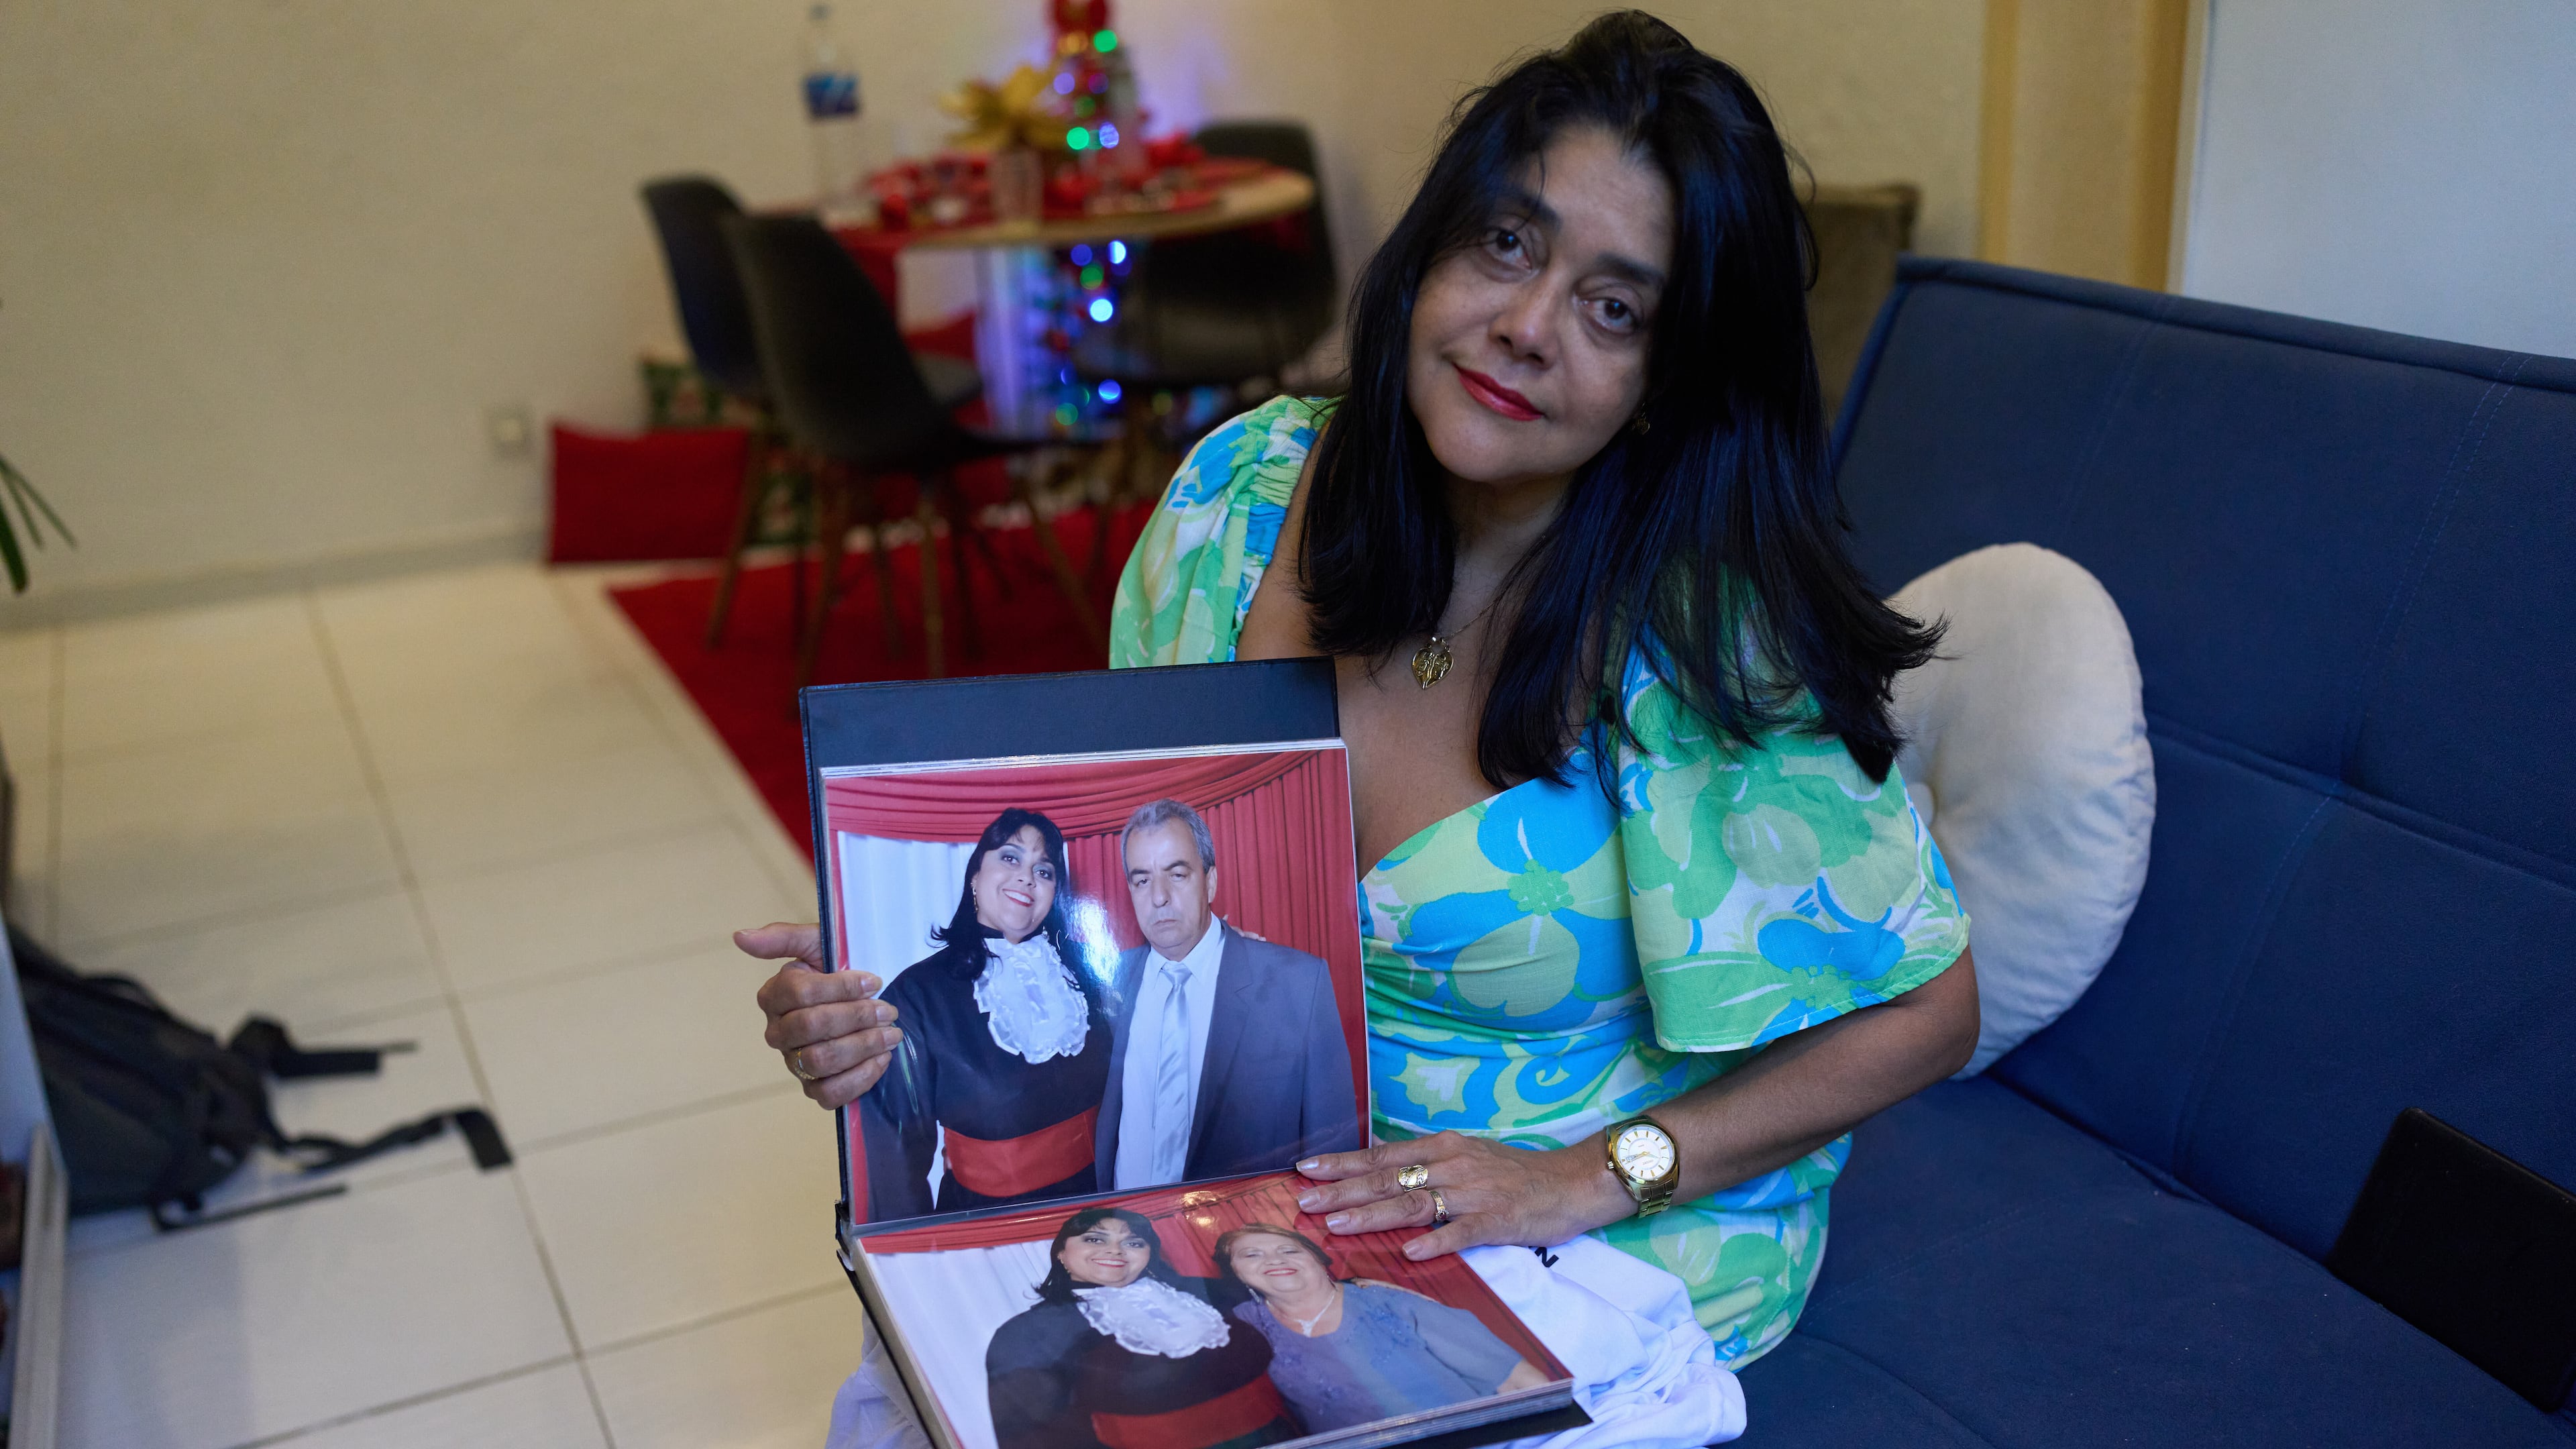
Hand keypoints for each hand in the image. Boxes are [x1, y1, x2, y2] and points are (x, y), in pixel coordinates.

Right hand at [741, 922, 901, 1108]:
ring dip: (862, 1047)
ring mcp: (794, 1064)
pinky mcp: (814, 1089)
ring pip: (821, 1060)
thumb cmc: (841, 969)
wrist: (871, 1000)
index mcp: (775, 996)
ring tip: (892, 1034)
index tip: (874, 981)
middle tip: (888, 1010)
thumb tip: (740, 936)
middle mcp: (778, 1033)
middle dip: (856, 1018)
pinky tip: (882, 1059)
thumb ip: (782, 937)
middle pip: (810, 1028)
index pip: (801, 993)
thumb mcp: (819, 943)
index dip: (840, 988)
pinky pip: (830, 1094)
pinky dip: (860, 1078)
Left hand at [1291, 1131, 1632, 1260]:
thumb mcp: (1466, 1156)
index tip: (1305, 1169)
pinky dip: (1435, 1242)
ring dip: (1374, 1215)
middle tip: (1305, 1203)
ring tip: (1339, 1224)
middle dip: (1343, 1190)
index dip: (1343, 1163)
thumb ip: (1425, 1162)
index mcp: (1443, 1148)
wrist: (1570, 1182)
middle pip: (1389, 1179)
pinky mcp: (1498, 1221)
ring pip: (1415, 1204)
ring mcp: (1474, 1193)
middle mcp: (1453, 1165)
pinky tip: (1410, 1253)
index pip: (1382, 1156)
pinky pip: (1461, 1233)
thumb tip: (1380, 1162)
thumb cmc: (1515, 1173)